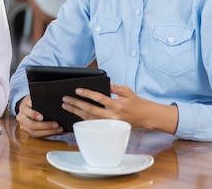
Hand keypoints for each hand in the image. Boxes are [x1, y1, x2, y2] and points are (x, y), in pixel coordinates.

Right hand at [15, 95, 62, 136]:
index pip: (27, 112)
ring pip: (34, 133)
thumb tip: (53, 104)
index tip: (42, 117)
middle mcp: (21, 118)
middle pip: (31, 125)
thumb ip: (40, 101)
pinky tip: (57, 132)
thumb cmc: (34, 102)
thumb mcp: (35, 99)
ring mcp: (24, 127)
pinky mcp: (29, 133)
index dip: (34, 115)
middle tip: (56, 124)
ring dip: (48, 132)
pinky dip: (49, 134)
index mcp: (23, 108)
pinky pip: (38, 136)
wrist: (27, 108)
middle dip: (44, 126)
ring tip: (59, 129)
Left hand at [61, 83, 177, 133]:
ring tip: (66, 106)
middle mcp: (113, 116)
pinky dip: (83, 119)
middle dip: (76, 104)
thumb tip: (105, 83)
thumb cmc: (136, 102)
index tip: (77, 90)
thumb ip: (115, 87)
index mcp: (117, 105)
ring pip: (90, 119)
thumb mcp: (127, 91)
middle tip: (66, 99)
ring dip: (76, 112)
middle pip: (91, 110)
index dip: (88, 94)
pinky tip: (75, 115)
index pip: (100, 98)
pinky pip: (93, 124)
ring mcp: (110, 124)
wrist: (145, 116)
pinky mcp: (109, 128)